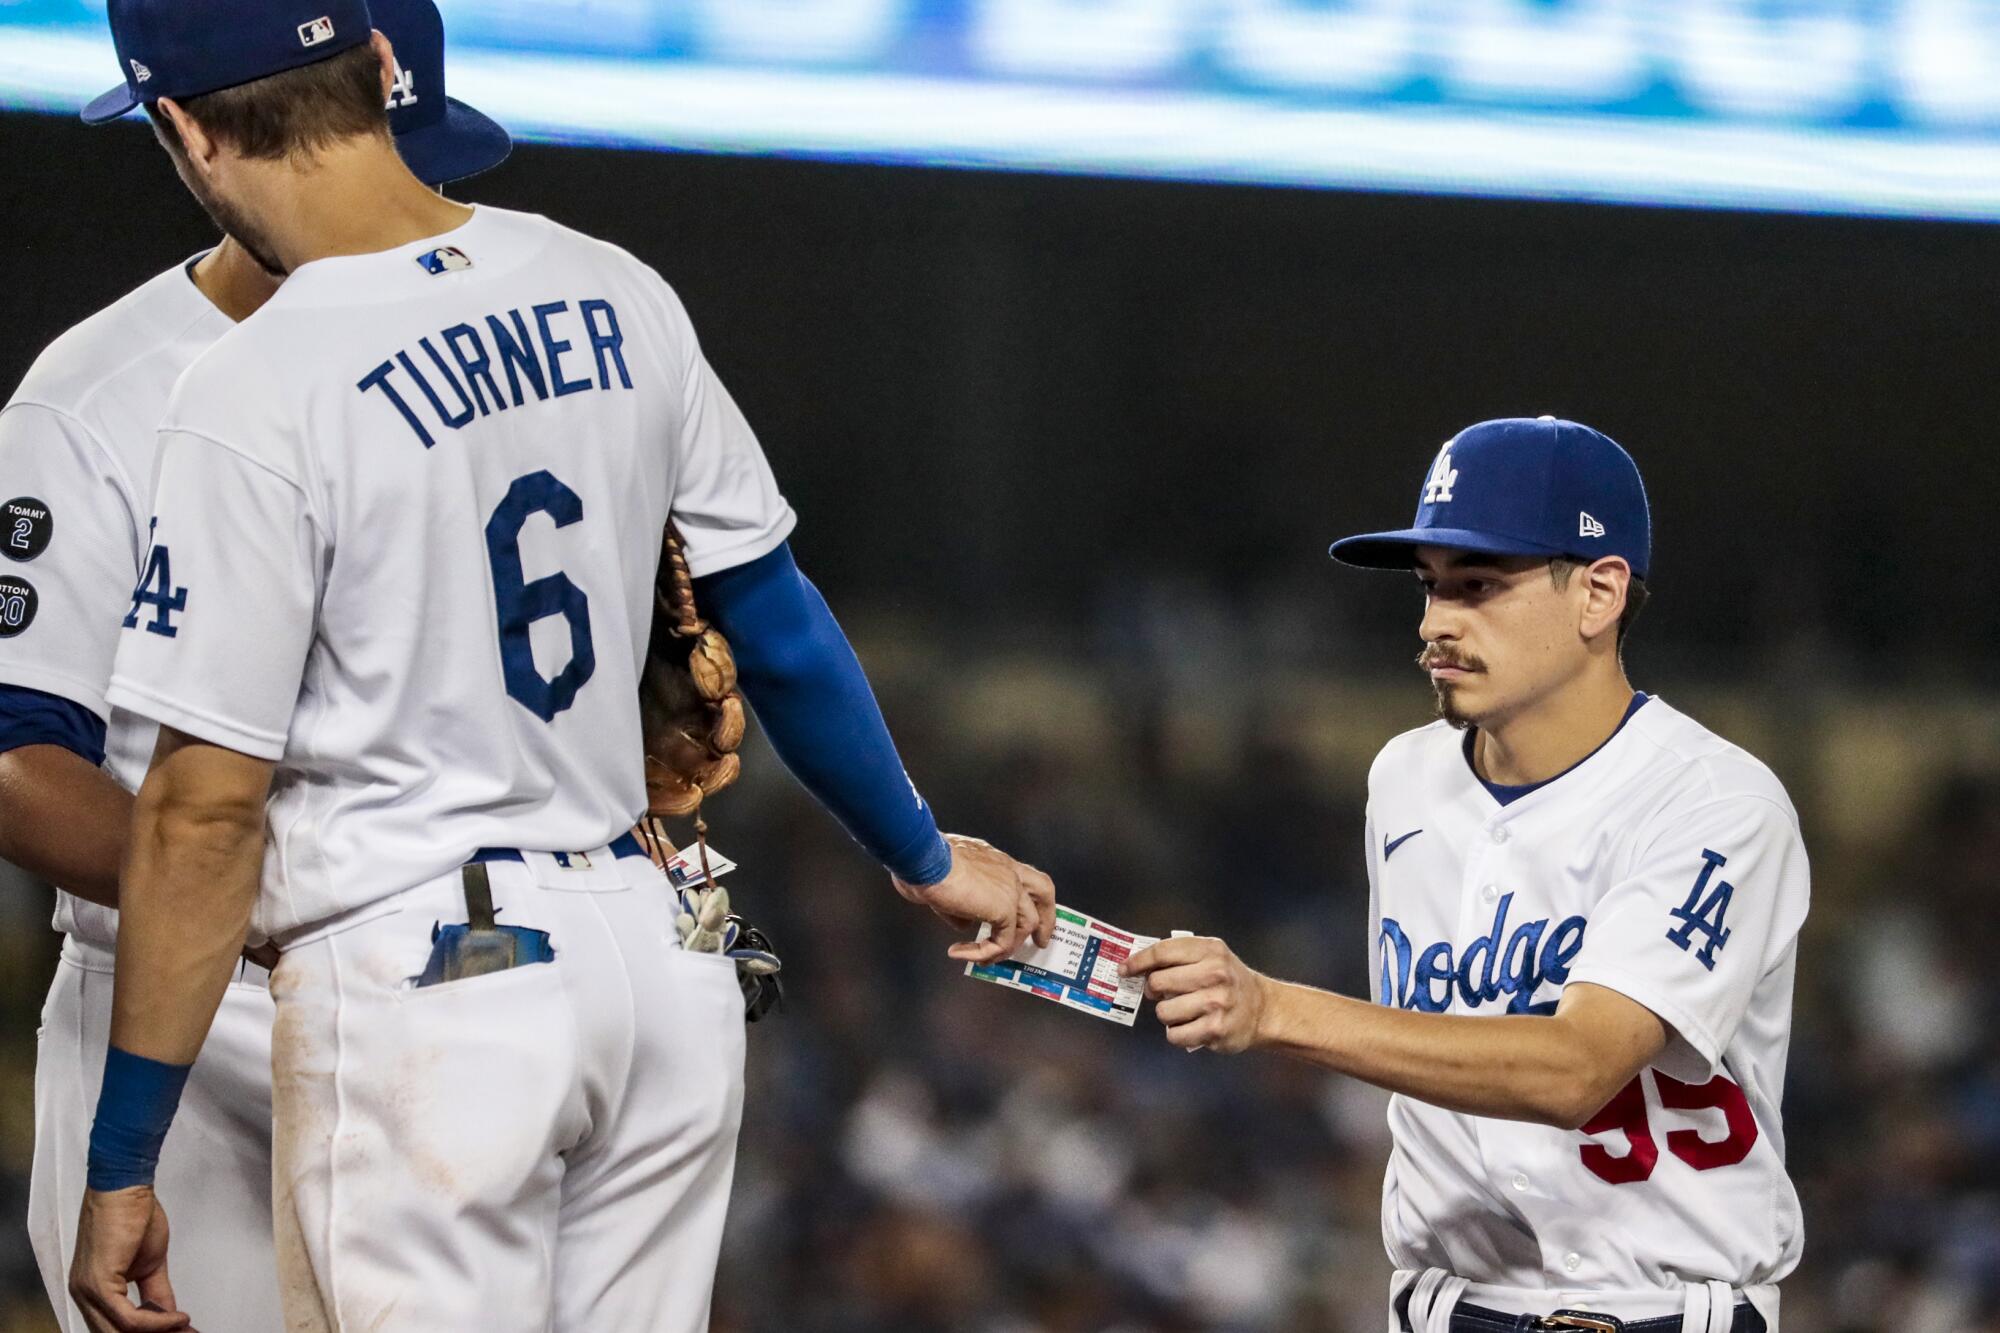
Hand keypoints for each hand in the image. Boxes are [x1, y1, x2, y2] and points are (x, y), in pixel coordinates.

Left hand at [69, 1186, 188, 1331]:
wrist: (124, 1188)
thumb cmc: (133, 1215)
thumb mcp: (150, 1263)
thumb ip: (155, 1292)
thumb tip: (168, 1315)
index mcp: (92, 1290)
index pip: (117, 1326)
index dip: (150, 1332)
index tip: (180, 1330)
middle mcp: (83, 1295)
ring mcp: (87, 1292)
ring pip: (120, 1332)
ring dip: (159, 1332)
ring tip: (186, 1329)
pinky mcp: (98, 1285)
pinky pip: (128, 1319)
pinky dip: (157, 1322)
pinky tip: (179, 1318)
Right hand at [893, 833, 1055, 963]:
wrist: (926, 859)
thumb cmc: (925, 863)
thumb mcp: (946, 884)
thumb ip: (960, 905)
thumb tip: (964, 924)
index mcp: (996, 861)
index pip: (1024, 876)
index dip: (1029, 896)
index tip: (1027, 912)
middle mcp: (1008, 871)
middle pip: (1044, 892)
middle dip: (1046, 919)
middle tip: (1040, 942)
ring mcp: (1010, 889)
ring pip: (1027, 923)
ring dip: (1007, 947)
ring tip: (985, 960)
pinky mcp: (1004, 909)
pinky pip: (1003, 942)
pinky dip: (983, 953)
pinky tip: (960, 953)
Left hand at [1122, 934, 1270, 1054]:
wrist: (1263, 1009)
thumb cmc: (1229, 980)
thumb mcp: (1211, 956)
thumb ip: (1179, 956)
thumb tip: (1138, 967)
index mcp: (1210, 951)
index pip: (1163, 952)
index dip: (1138, 961)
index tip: (1124, 969)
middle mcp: (1214, 974)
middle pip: (1158, 982)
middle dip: (1154, 990)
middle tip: (1162, 994)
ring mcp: (1215, 1003)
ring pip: (1163, 1011)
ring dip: (1167, 1014)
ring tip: (1182, 1011)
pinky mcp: (1215, 1029)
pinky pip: (1174, 1034)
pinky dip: (1176, 1033)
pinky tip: (1189, 1027)